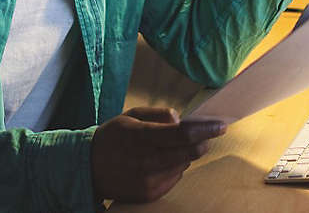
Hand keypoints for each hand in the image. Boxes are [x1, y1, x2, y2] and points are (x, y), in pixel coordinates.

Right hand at [90, 106, 225, 202]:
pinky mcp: (149, 195)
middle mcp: (146, 161)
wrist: (88, 168)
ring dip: (186, 155)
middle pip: (188, 153)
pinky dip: (174, 168)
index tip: (220, 126)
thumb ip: (159, 114)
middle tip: (208, 134)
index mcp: (141, 137)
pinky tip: (161, 161)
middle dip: (202, 142)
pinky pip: (174, 178)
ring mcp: (148, 181)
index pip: (181, 134)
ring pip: (183, 166)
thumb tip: (182, 120)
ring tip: (172, 147)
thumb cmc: (113, 137)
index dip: (204, 130)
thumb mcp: (132, 115)